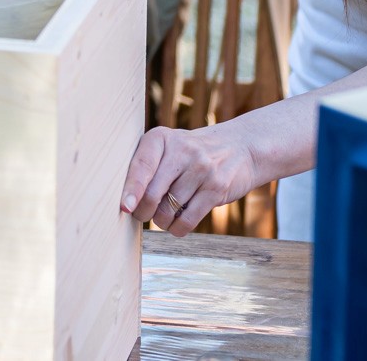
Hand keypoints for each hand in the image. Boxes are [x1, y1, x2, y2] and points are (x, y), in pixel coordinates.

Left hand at [121, 123, 257, 236]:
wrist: (241, 147)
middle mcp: (182, 150)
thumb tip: (126, 201)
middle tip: (142, 215)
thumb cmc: (192, 154)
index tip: (125, 207)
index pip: (142, 165)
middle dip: (143, 212)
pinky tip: (177, 225)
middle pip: (153, 193)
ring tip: (164, 216)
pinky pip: (188, 219)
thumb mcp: (170, 147)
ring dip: (161, 221)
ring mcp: (202, 168)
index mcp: (161, 137)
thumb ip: (148, 166)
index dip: (131, 189)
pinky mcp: (217, 188)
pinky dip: (178, 228)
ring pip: (169, 210)